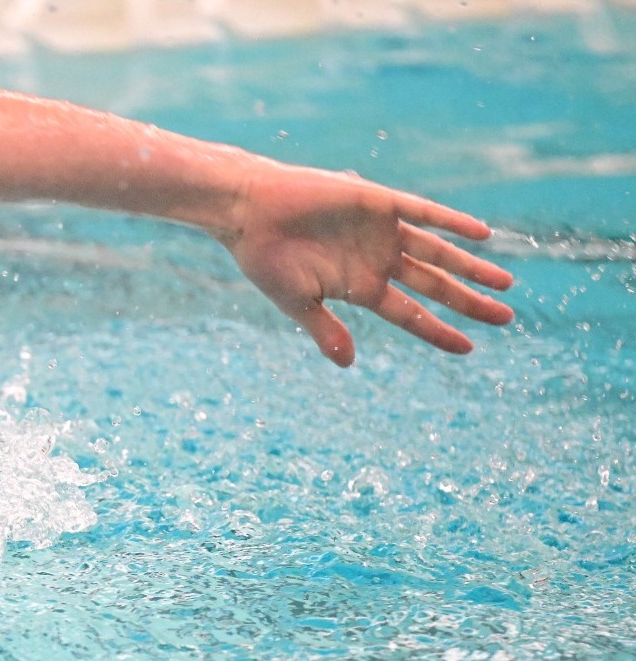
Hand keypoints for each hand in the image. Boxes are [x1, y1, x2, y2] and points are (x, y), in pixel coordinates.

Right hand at [216, 164, 513, 366]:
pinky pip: (424, 213)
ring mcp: (381, 231)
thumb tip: (349, 364)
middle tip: (506, 318)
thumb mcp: (296, 302)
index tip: (469, 348)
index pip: (410, 314)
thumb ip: (325, 330)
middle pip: (434, 285)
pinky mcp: (378, 202)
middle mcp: (377, 260)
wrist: (248, 210)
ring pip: (438, 253)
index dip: (439, 331)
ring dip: (471, 267)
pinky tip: (481, 235)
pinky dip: (452, 222)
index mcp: (359, 287)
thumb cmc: (264, 258)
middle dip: (470, 302)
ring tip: (506, 282)